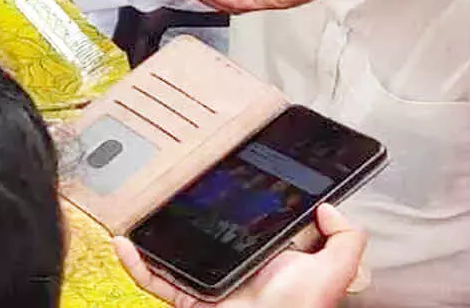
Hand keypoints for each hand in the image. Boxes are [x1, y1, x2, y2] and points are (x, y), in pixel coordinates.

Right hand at [113, 204, 368, 307]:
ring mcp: (205, 281)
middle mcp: (231, 265)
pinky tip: (124, 243)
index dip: (234, 200)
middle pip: (199, 233)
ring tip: (134, 210)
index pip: (245, 222)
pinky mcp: (186, 297)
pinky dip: (134, 264)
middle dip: (180, 212)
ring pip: (170, 253)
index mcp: (263, 255)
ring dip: (148, 236)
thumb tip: (328, 205)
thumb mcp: (334, 270)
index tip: (219, 174)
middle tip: (166, 185)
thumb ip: (345, 238)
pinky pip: (153, 279)